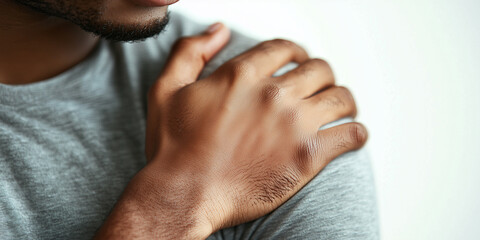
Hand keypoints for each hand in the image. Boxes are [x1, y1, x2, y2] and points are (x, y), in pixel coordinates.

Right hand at [96, 23, 366, 238]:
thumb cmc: (174, 148)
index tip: (299, 61)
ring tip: (340, 108)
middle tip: (319, 86)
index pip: (285, 49)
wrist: (184, 195)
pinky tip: (351, 134)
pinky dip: (355, 132)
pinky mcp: (308, 156)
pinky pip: (350, 135)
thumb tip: (219, 31)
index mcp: (243, 75)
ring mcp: (294, 125)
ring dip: (342, 100)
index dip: (296, 52)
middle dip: (321, 74)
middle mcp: (273, 94)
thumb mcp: (167, 89)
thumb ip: (190, 51)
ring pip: (340, 97)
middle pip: (319, 69)